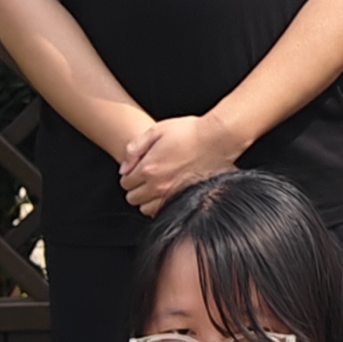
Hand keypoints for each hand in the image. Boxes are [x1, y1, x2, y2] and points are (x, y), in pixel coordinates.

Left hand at [119, 110, 244, 211]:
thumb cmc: (190, 132)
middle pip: (133, 198)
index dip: (129, 175)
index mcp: (148, 168)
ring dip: (146, 199)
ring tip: (155, 186)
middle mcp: (158, 185)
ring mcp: (172, 194)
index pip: (125, 183)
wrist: (218, 138)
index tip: (136, 169)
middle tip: (145, 177)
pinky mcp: (186, 198)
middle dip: (135, 188)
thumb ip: (135, 148)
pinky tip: (166, 193)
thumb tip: (123, 167)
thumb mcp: (157, 130)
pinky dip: (160, 205)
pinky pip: (163, 211)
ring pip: (146, 208)